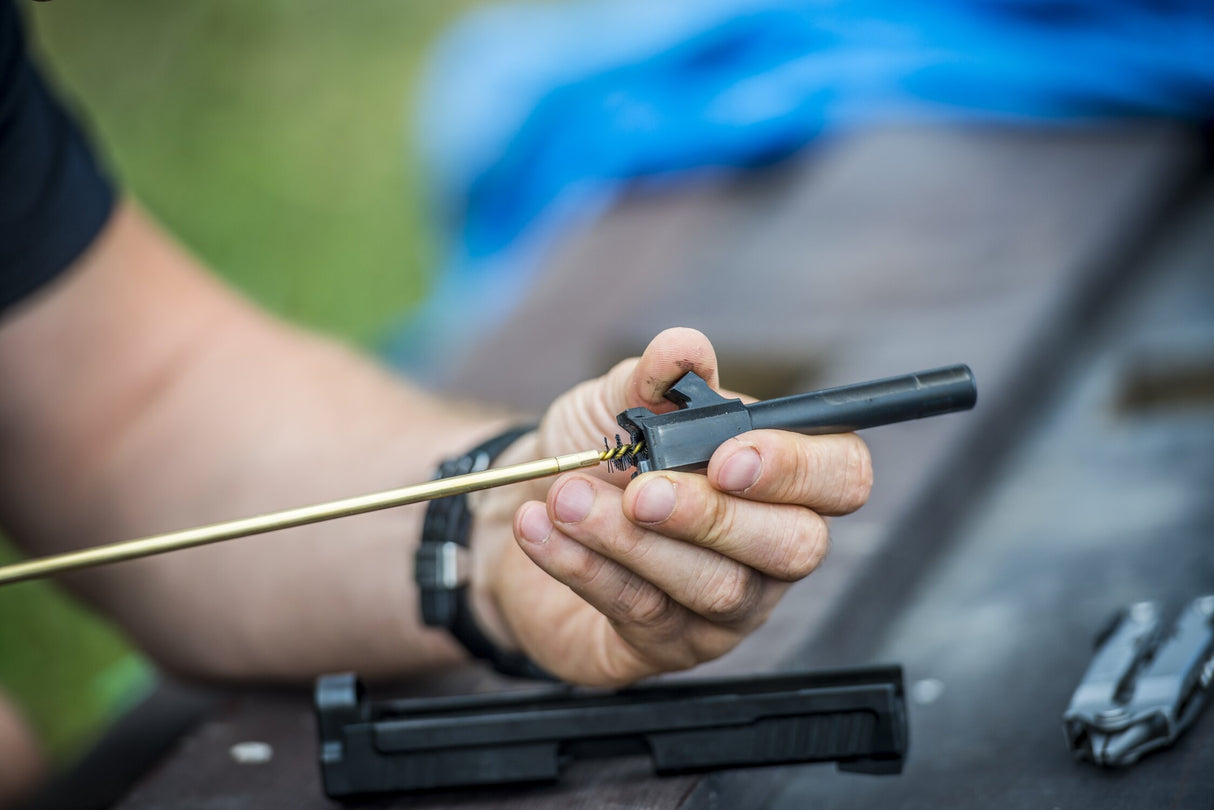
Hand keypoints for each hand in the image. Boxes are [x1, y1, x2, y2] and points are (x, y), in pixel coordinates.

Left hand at [472, 328, 872, 685]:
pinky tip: (543, 532)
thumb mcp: (618, 405)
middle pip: (794, 546)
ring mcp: (729, 607)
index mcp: (781, 476)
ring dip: (632, 541)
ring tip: (567, 501)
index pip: (842, 477)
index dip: (797, 469)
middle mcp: (771, 547)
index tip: (726, 455)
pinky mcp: (671, 646)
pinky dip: (586, 567)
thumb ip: (656, 378)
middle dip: (713, 516)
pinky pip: (644, 614)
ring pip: (715, 586)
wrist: (520, 515)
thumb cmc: (594, 458)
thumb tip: (683, 349)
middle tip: (639, 491)